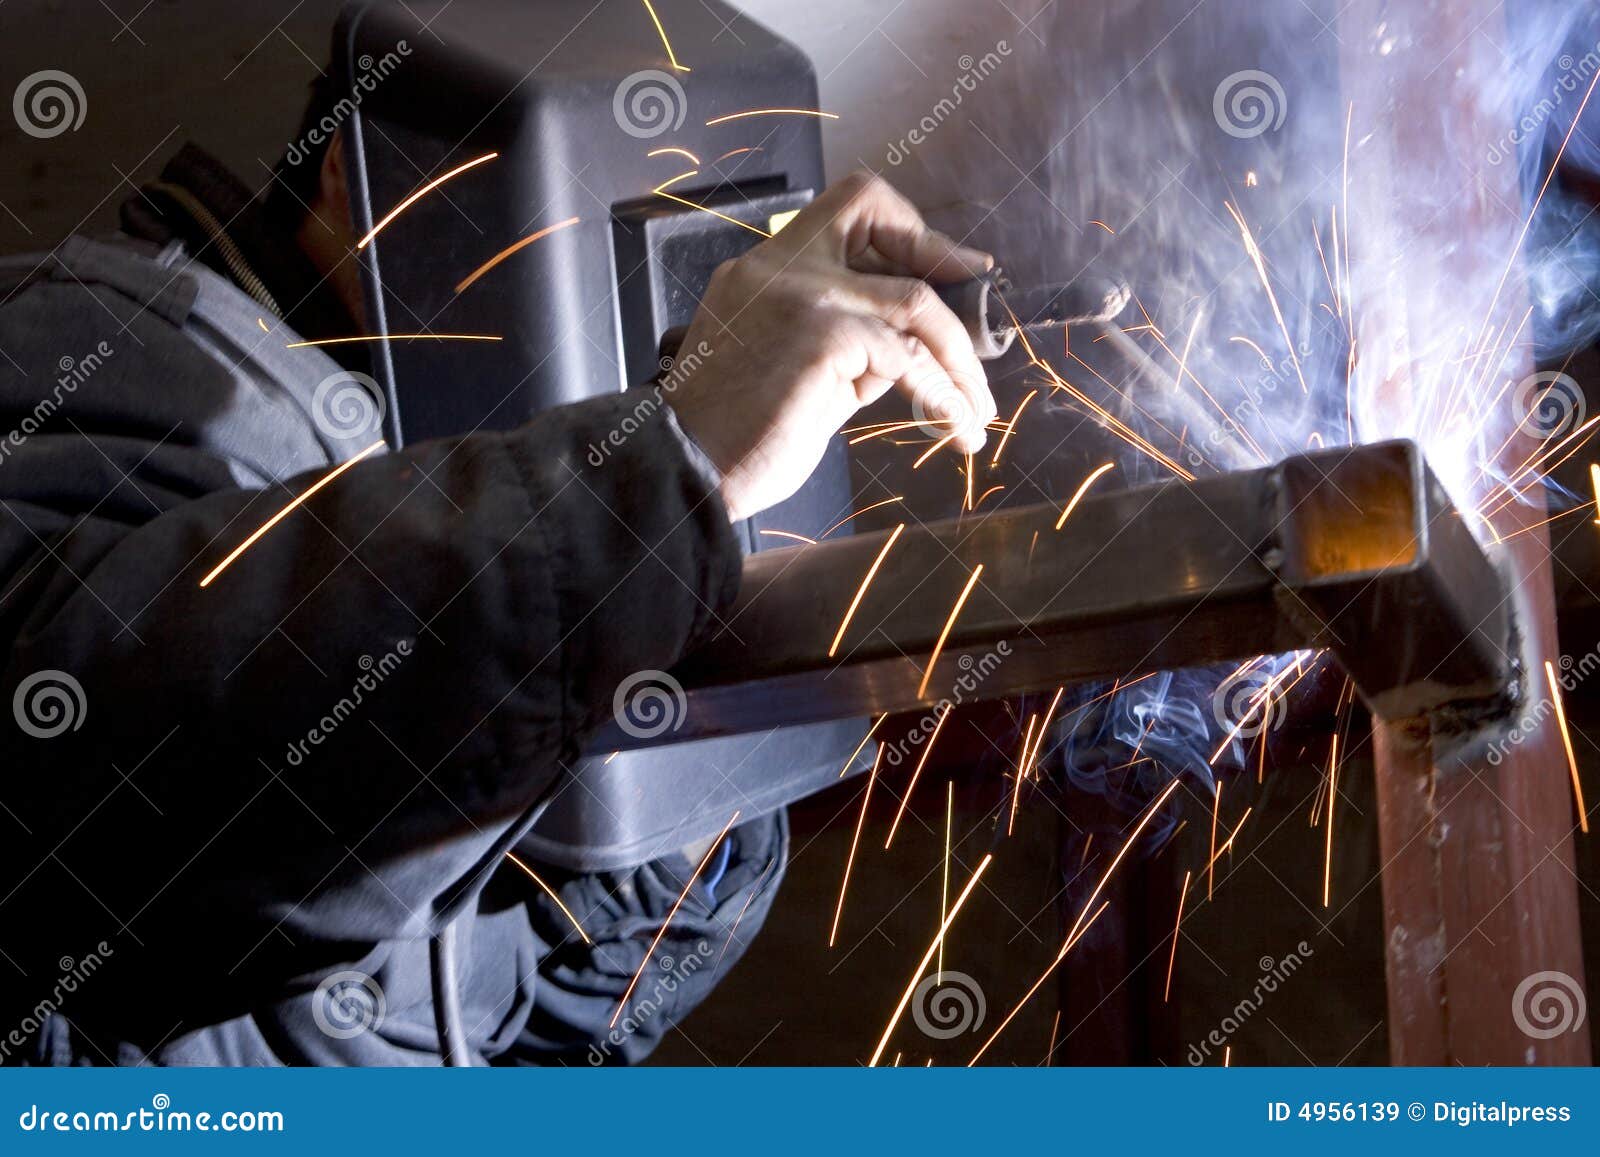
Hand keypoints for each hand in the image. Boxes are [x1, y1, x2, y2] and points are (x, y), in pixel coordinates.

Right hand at [666, 172, 996, 522]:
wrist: (686, 470)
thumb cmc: (734, 437)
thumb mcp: (798, 373)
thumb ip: (848, 348)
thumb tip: (910, 349)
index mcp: (765, 269)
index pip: (846, 208)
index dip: (906, 230)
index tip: (946, 267)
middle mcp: (780, 266)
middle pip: (878, 219)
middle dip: (944, 261)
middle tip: (979, 329)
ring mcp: (803, 294)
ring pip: (912, 300)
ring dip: (957, 358)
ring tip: (976, 409)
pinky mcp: (824, 335)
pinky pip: (908, 360)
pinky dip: (942, 398)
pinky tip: (954, 428)